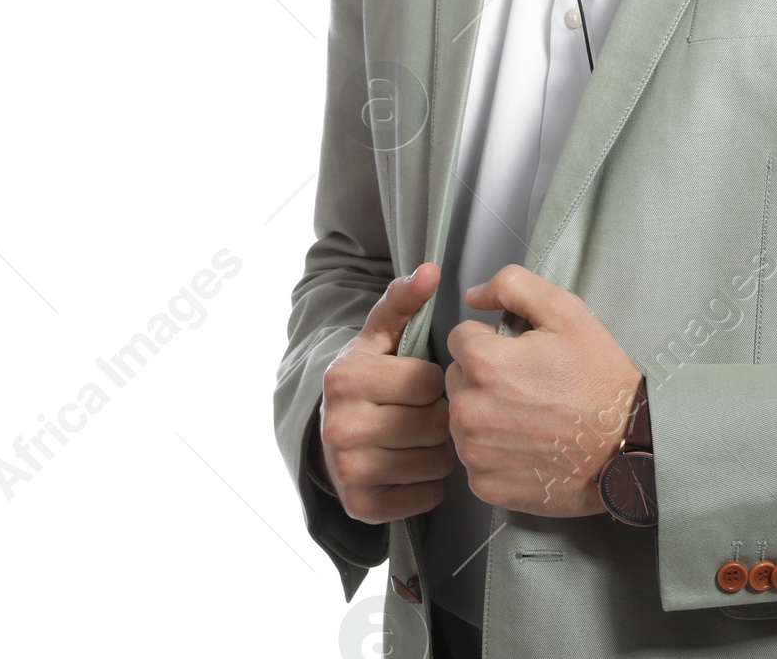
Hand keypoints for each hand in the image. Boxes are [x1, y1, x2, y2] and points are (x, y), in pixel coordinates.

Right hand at [317, 263, 456, 524]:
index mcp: (345, 376)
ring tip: (428, 437)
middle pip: (434, 424)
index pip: (427, 381)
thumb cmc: (372, 376)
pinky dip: (431, 484)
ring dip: (443, 451)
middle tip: (433, 412)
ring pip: (435, 462)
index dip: (437, 380)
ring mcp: (348, 470)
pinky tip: (418, 465)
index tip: (426, 380)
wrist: (332, 432)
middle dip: (444, 416)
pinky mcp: (360, 506)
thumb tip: (430, 269)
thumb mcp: (381, 334)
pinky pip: (425, 497)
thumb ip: (404, 299)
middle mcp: (339, 426)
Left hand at [444, 264, 642, 517]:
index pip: (461, 338)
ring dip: (485, 413)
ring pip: (462, 417)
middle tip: (528, 386)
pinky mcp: (483, 485)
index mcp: (484, 363)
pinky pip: (474, 456)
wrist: (627, 446)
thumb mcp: (566, 312)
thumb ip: (513, 286)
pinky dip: (493, 451)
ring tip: (530, 417)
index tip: (521, 356)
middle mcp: (469, 410)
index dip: (492, 341)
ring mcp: (474, 452)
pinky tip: (527, 446)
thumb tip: (473, 294)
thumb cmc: (599, 378)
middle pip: (457, 378)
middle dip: (484, 377)